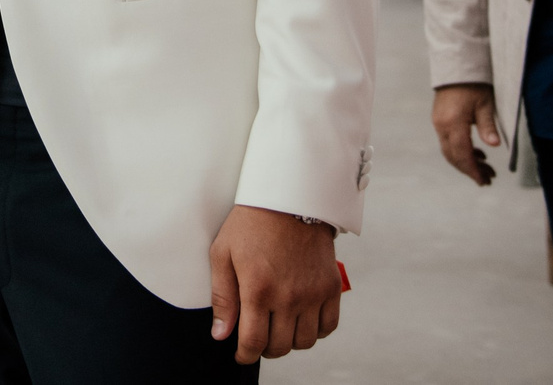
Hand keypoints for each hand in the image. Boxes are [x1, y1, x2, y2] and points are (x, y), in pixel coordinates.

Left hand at [209, 205, 340, 362]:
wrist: (289, 197)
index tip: (242, 354)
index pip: (253, 343)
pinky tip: (302, 319)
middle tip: (258, 335)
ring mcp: (313, 293)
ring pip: (305, 342)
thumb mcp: (223, 253)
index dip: (245, 355)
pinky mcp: (331, 287)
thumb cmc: (251, 223)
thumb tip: (221, 335)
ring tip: (279, 326)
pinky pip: (329, 327)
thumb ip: (222, 298)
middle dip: (265, 348)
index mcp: (258, 289)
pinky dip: (316, 330)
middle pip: (279, 347)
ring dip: (290, 341)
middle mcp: (288, 297)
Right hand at [433, 82, 500, 184]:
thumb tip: (494, 145)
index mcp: (453, 123)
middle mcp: (442, 125)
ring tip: (486, 168)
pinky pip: (448, 142)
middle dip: (470, 170)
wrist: (456, 66)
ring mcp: (438, 123)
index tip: (484, 181)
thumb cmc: (473, 83)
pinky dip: (461, 151)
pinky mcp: (440, 120)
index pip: (462, 154)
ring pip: (450, 151)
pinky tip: (477, 153)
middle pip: (453, 156)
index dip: (473, 170)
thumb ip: (487, 126)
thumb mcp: (485, 104)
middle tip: (488, 179)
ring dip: (466, 162)